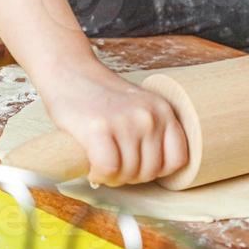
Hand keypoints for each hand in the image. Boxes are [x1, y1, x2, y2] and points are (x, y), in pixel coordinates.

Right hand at [39, 61, 188, 187]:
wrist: (69, 71)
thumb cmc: (101, 95)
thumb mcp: (139, 106)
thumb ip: (152, 131)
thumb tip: (155, 172)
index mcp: (163, 110)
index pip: (178, 159)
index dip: (157, 170)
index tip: (139, 164)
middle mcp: (149, 116)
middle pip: (150, 172)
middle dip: (130, 176)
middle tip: (114, 164)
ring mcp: (126, 122)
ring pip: (129, 174)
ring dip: (112, 177)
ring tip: (101, 162)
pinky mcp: (99, 128)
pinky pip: (108, 169)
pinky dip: (98, 174)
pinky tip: (92, 164)